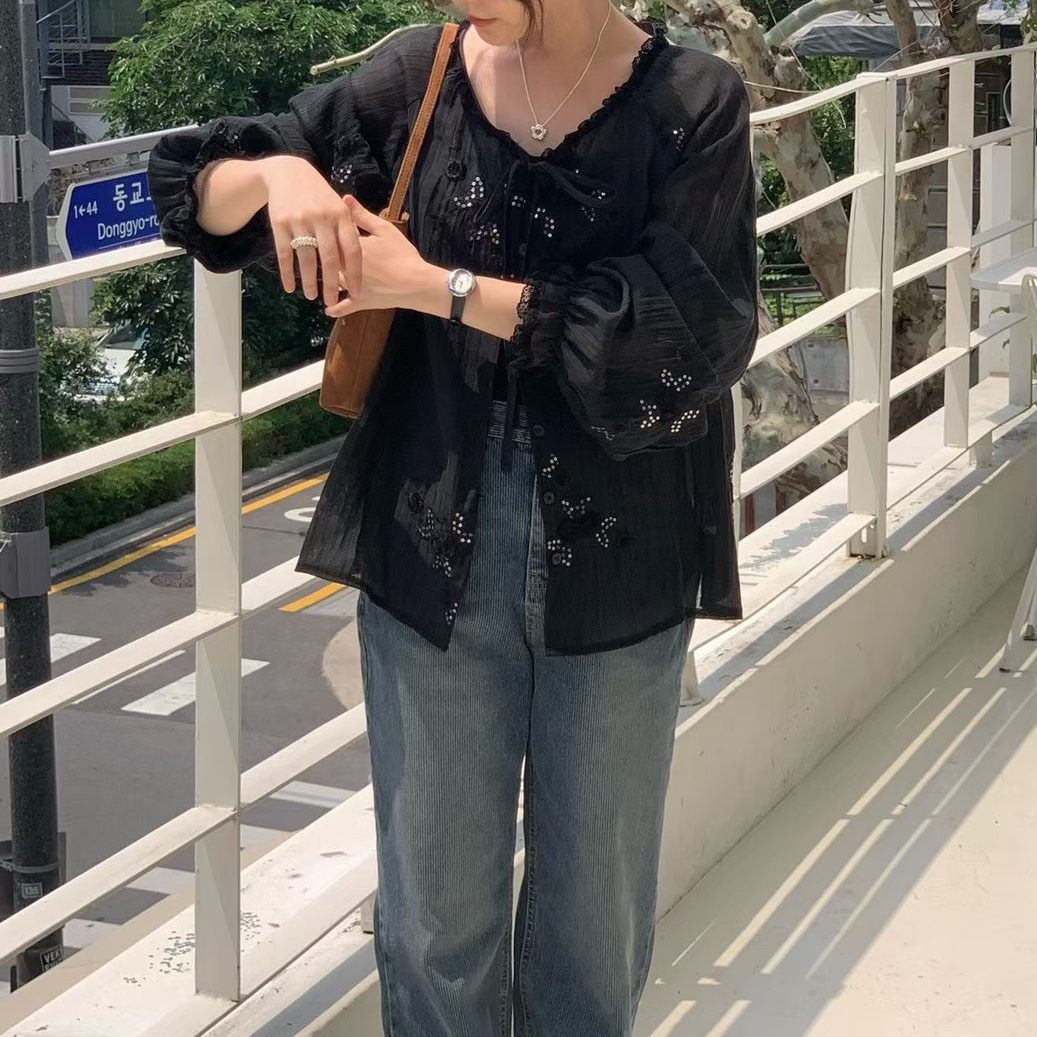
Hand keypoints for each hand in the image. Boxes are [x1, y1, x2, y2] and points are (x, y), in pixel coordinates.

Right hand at [258, 155, 363, 306]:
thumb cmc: (319, 196)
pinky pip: (284, 254)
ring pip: (306, 259)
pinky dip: (287, 273)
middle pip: (329, 258)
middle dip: (331, 284)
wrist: (288, 172)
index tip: (357, 293)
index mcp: (341, 215)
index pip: (352, 250)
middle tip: (331, 301)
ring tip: (312, 296)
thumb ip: (346, 233)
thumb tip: (351, 267)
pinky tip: (290, 287)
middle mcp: (322, 218)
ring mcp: (300, 220)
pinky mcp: (280, 222)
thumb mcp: (337, 208)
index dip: (355, 273)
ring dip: (309, 281)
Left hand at [323, 197, 445, 318]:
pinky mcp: (361, 303)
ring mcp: (352, 287)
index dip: (327, 234)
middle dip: (324, 255)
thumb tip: (344, 198)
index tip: (324, 230)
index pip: (330, 238)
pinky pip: (344, 307)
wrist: (417, 283)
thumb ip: (362, 215)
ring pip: (333, 281)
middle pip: (328, 260)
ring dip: (327, 279)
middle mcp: (345, 268)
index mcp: (350, 247)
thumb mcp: (384, 229)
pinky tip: (328, 309)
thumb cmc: (402, 254)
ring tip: (321, 275)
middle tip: (320, 250)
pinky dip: (336, 309)